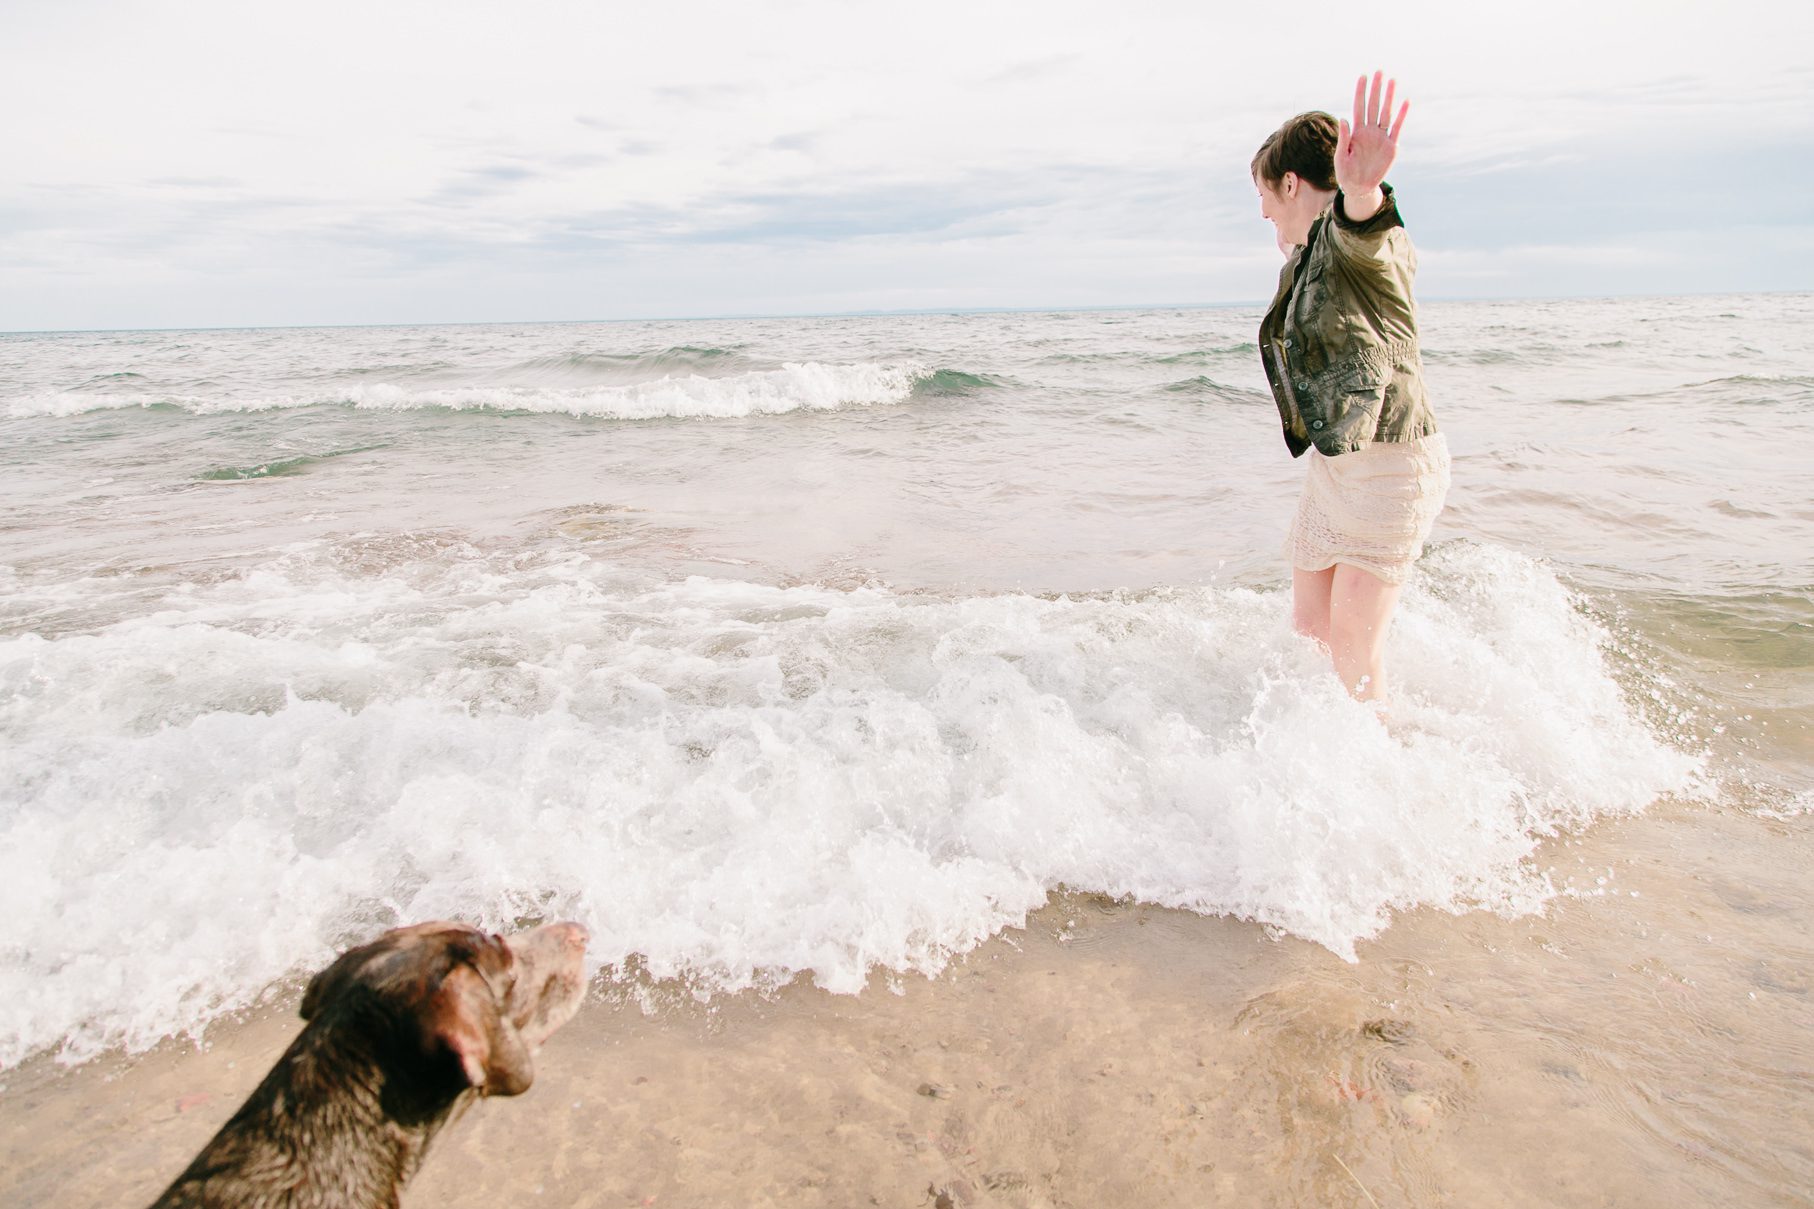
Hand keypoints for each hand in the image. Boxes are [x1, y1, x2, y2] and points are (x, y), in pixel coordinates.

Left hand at [1335, 72, 1407, 212]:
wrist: (1358, 187)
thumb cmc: (1345, 173)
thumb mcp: (1340, 157)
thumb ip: (1343, 138)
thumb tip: (1344, 118)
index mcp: (1356, 132)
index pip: (1359, 107)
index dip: (1360, 92)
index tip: (1362, 77)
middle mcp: (1369, 131)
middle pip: (1373, 105)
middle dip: (1376, 89)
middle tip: (1379, 72)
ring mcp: (1381, 137)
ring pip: (1386, 113)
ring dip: (1389, 97)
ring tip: (1392, 81)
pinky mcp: (1391, 146)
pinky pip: (1397, 128)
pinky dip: (1401, 115)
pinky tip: (1405, 102)